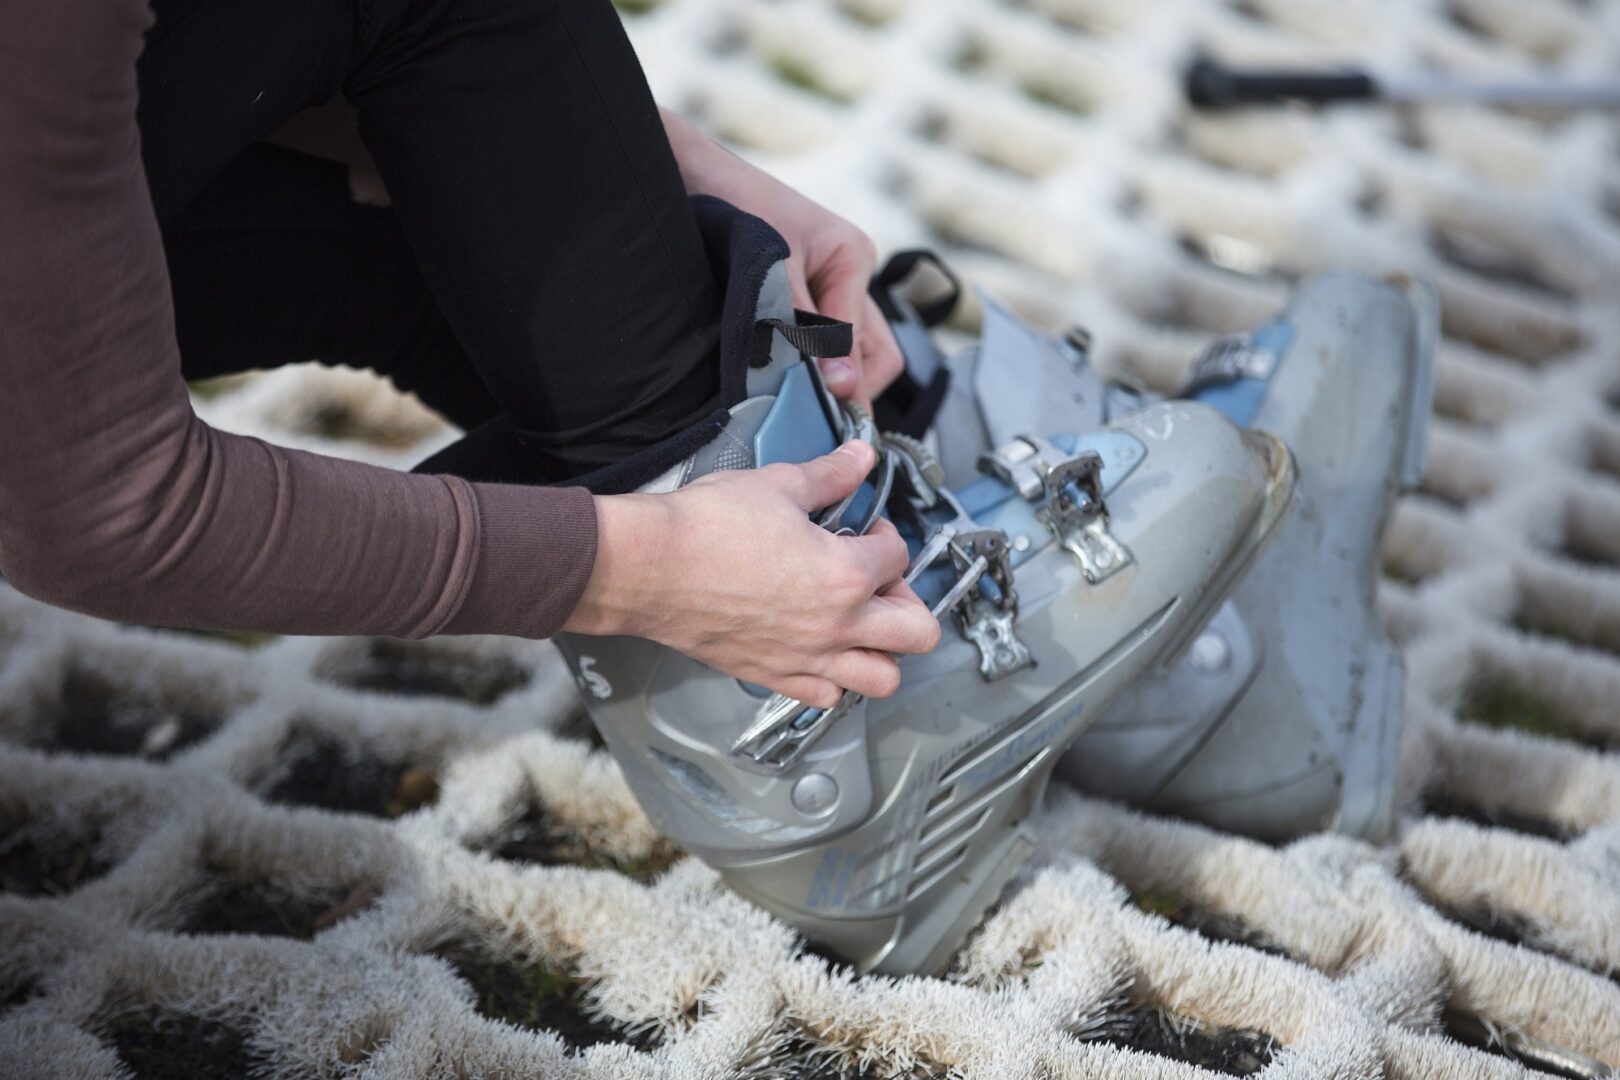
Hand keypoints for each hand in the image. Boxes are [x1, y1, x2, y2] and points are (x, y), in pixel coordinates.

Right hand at [563, 441, 939, 705]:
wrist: (649, 568)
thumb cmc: (705, 528)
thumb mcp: (779, 485)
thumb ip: (829, 474)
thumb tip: (858, 457)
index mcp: (845, 575)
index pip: (899, 557)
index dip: (886, 536)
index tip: (867, 530)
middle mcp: (836, 625)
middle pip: (917, 633)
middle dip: (908, 602)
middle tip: (881, 583)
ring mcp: (807, 657)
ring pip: (882, 679)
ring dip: (883, 651)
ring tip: (862, 624)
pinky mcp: (773, 675)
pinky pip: (827, 696)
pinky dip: (834, 679)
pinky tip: (821, 650)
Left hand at [661, 109, 903, 406]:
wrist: (693, 176)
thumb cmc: (734, 209)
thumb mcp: (773, 273)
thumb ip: (807, 329)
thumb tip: (838, 386)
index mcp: (854, 258)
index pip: (869, 346)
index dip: (848, 386)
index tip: (824, 416)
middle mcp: (850, 273)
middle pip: (876, 354)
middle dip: (851, 387)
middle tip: (816, 418)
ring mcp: (830, 285)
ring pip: (850, 353)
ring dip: (827, 377)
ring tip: (793, 399)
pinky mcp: (803, 295)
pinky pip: (819, 343)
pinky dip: (806, 364)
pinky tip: (779, 378)